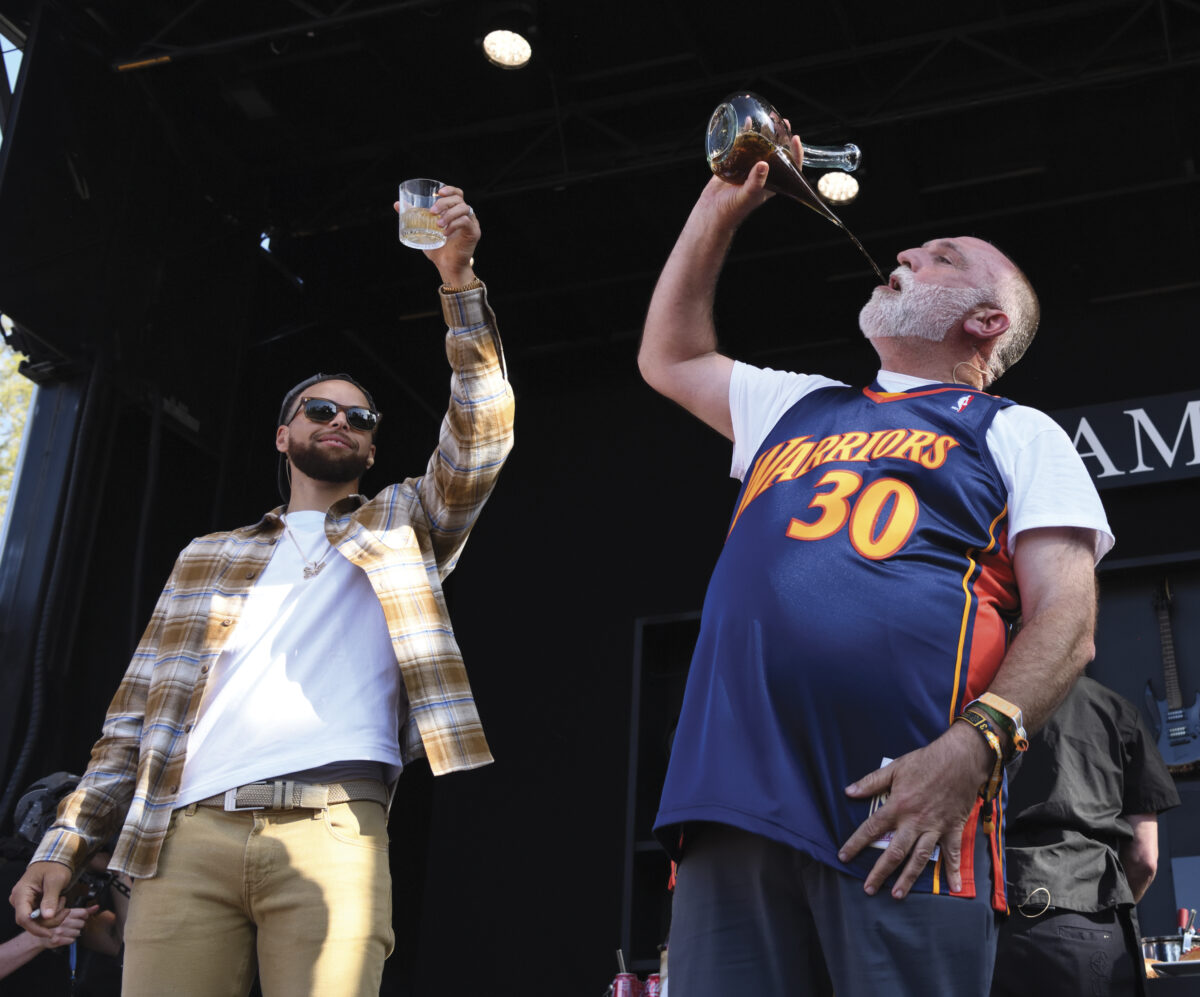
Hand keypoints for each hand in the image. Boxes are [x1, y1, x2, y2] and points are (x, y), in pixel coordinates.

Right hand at [10, 860, 72, 936]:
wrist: (55, 859)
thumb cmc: (55, 866)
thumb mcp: (56, 881)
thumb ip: (50, 899)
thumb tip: (47, 917)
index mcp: (21, 893)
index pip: (23, 918)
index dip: (36, 928)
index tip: (50, 933)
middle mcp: (18, 900)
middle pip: (30, 922)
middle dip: (50, 920)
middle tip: (66, 909)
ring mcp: (24, 903)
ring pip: (36, 920)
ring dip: (52, 916)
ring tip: (62, 900)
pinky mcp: (31, 905)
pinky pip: (39, 916)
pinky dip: (51, 913)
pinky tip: (59, 902)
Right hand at [37, 906, 96, 949]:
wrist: (41, 935)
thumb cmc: (55, 923)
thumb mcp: (68, 913)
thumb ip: (84, 910)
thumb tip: (97, 907)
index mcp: (66, 912)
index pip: (84, 913)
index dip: (84, 916)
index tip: (80, 917)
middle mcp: (63, 921)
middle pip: (82, 924)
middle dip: (78, 925)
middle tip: (70, 925)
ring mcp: (59, 931)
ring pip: (78, 933)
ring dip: (74, 933)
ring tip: (67, 931)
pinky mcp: (56, 940)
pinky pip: (72, 940)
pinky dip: (70, 939)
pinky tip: (64, 937)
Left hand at [393, 185, 479, 287]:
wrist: (447, 267)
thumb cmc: (437, 249)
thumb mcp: (423, 230)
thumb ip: (413, 217)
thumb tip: (397, 204)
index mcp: (456, 212)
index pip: (457, 194)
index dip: (450, 189)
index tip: (438, 192)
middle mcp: (466, 215)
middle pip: (459, 199)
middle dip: (444, 203)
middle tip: (432, 212)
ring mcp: (472, 223)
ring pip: (464, 208)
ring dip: (449, 214)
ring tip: (437, 225)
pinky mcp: (474, 233)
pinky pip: (465, 222)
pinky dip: (454, 225)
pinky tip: (445, 233)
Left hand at [837, 722, 992, 898]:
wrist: (959, 760)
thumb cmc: (925, 762)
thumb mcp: (895, 768)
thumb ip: (871, 782)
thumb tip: (849, 791)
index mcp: (898, 806)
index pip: (871, 829)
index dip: (856, 844)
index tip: (843, 856)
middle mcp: (914, 822)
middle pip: (894, 852)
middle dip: (880, 872)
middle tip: (869, 889)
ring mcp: (935, 828)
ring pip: (919, 859)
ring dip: (907, 878)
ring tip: (897, 894)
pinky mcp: (952, 829)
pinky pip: (952, 854)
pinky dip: (953, 871)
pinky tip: (953, 888)